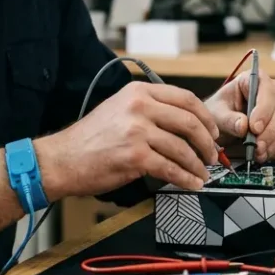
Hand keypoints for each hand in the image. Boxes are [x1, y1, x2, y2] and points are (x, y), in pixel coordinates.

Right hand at [39, 82, 219, 194]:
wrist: (61, 159)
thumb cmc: (89, 138)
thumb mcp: (119, 108)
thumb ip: (149, 108)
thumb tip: (182, 121)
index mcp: (138, 92)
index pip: (185, 98)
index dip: (205, 117)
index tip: (212, 131)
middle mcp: (140, 107)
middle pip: (190, 122)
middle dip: (207, 142)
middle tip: (212, 155)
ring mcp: (137, 131)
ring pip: (182, 148)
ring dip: (198, 164)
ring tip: (203, 173)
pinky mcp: (135, 156)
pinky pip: (170, 168)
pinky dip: (185, 178)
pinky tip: (191, 183)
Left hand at [206, 70, 274, 162]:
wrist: (222, 127)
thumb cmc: (219, 113)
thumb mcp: (216, 114)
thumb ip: (228, 119)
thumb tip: (243, 126)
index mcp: (253, 80)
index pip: (267, 89)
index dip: (264, 109)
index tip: (254, 127)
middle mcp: (272, 91)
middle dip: (270, 130)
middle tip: (256, 145)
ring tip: (258, 153)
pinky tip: (265, 154)